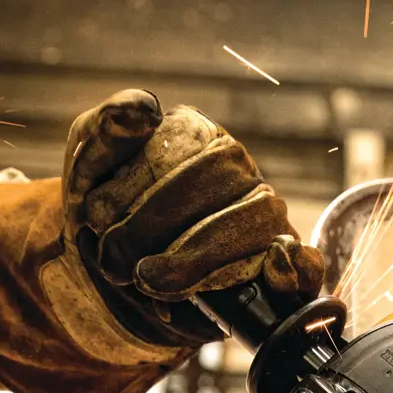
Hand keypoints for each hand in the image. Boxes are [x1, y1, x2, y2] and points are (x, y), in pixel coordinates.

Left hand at [62, 89, 324, 345]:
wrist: (106, 282)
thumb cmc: (103, 216)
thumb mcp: (88, 168)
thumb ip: (106, 131)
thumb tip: (147, 110)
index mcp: (201, 138)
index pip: (186, 148)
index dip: (138, 186)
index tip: (96, 215)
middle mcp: (241, 172)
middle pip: (220, 186)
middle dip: (156, 228)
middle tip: (113, 262)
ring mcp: (265, 217)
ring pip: (256, 222)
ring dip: (197, 257)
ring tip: (148, 280)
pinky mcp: (274, 265)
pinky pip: (305, 263)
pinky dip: (296, 268)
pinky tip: (274, 267)